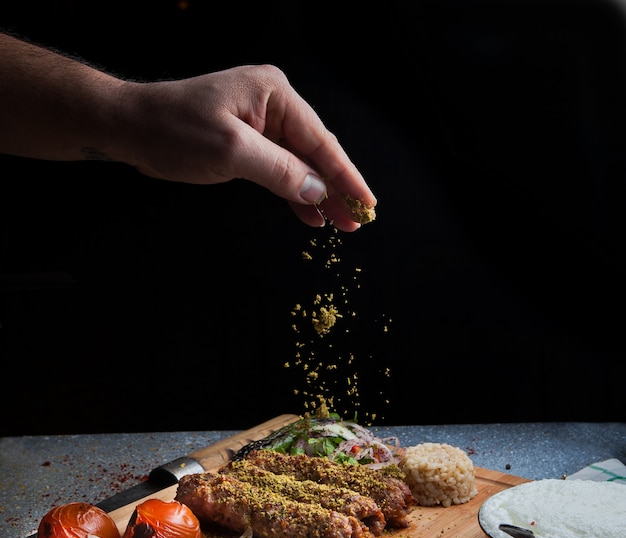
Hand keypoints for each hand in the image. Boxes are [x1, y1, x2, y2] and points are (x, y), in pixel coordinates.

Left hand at [115, 65, 376, 230]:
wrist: (131, 127)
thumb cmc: (173, 131)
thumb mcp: (230, 151)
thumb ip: (279, 171)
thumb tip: (317, 190)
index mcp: (275, 95)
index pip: (320, 141)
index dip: (346, 175)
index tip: (367, 202)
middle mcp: (274, 106)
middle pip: (316, 153)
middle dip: (336, 188)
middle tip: (357, 220)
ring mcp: (261, 124)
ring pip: (300, 165)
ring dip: (318, 195)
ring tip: (340, 224)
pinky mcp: (249, 143)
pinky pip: (280, 170)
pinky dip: (294, 193)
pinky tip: (309, 214)